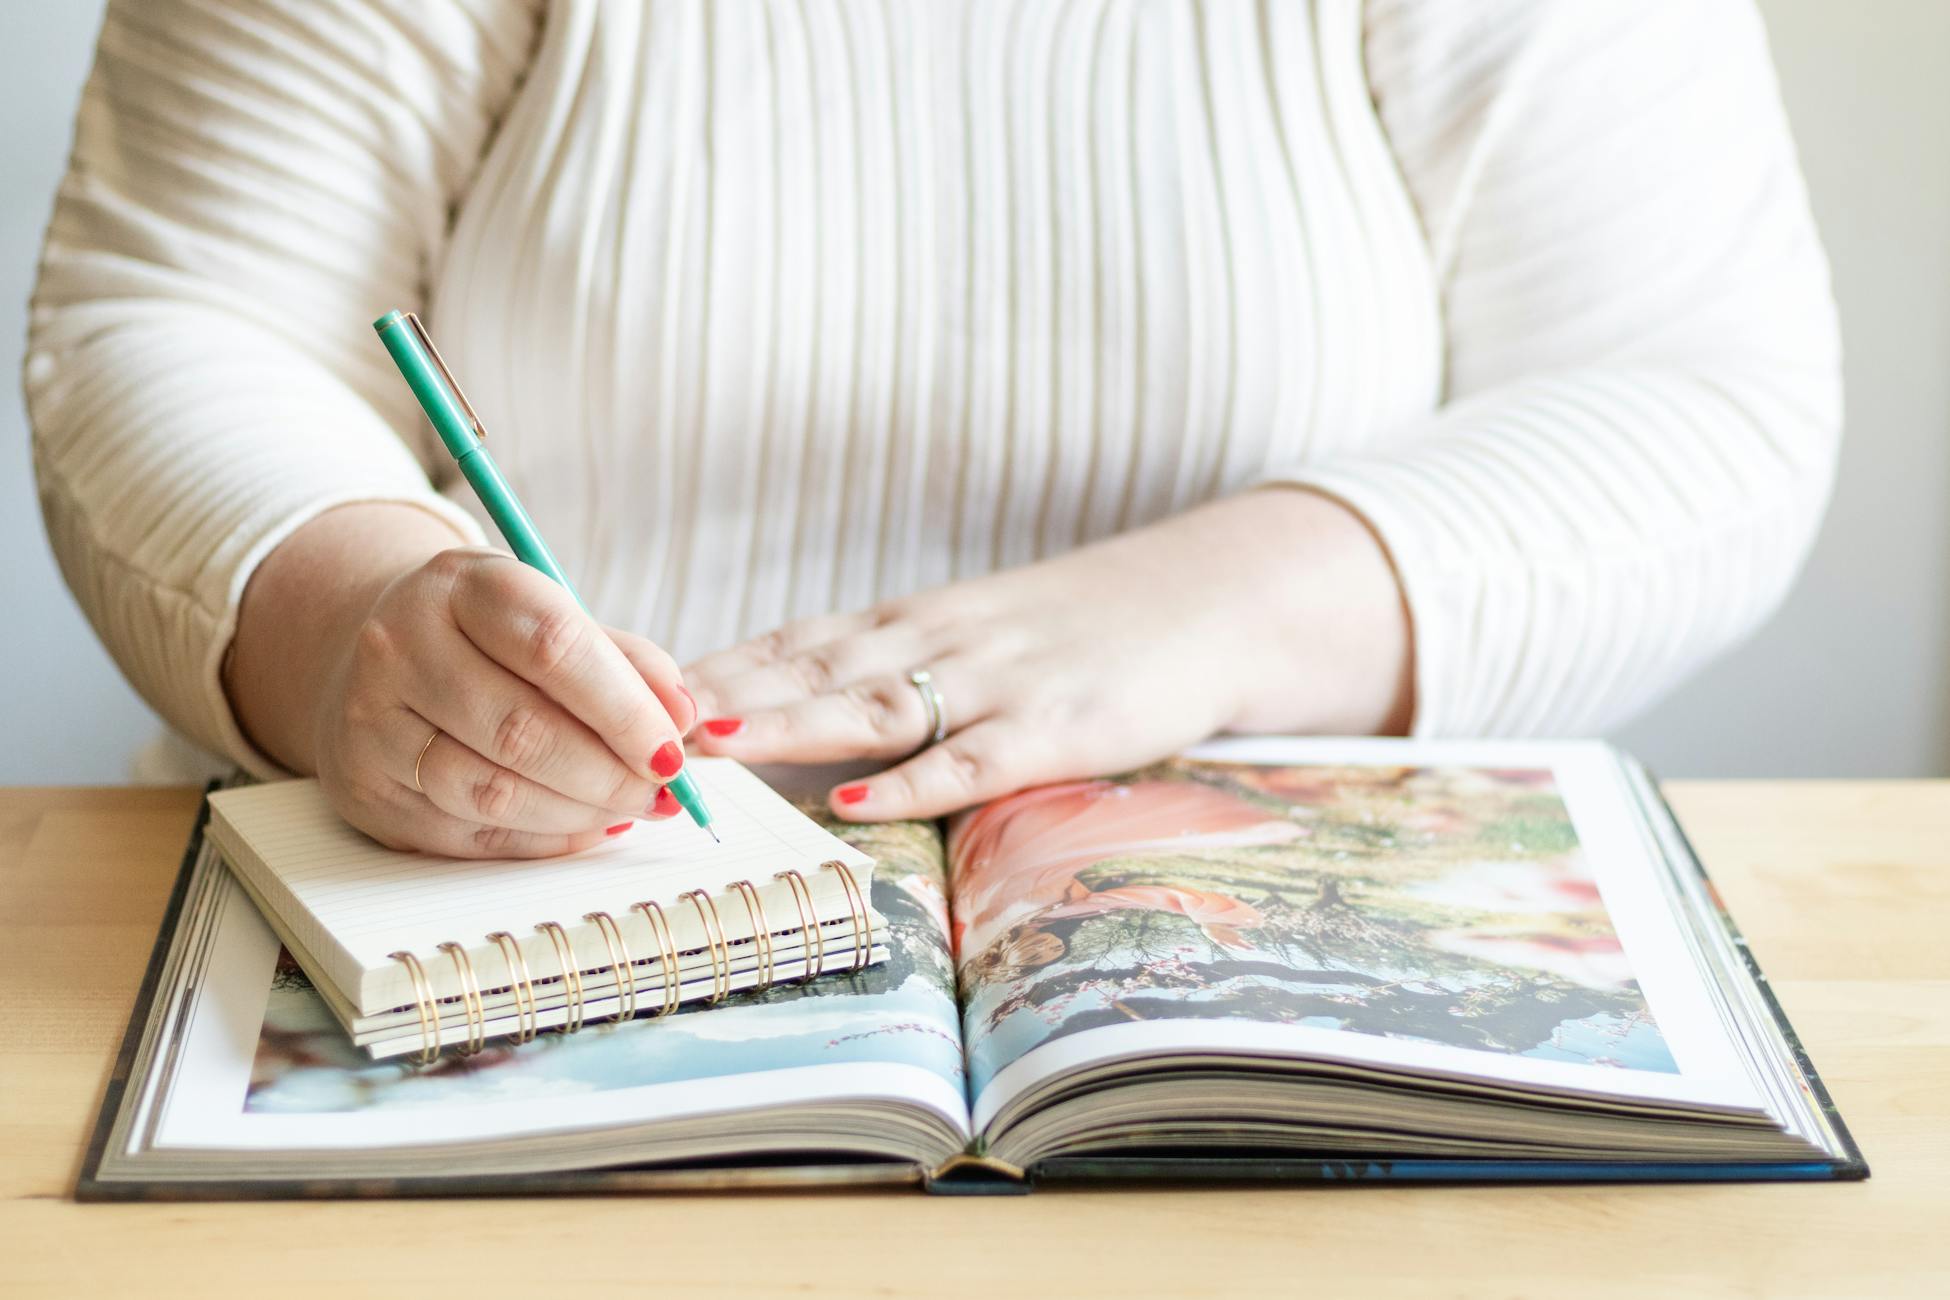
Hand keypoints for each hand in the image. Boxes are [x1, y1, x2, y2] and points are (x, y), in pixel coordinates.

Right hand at [227, 506, 696, 856]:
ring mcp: (373, 723)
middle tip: (661, 791)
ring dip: (579, 812)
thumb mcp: (553, 615)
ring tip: (625, 808)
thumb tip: (682, 719)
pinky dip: (541, 838)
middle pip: (522, 729)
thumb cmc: (489, 638)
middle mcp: (401, 648)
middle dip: (609, 773)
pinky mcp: (369, 791)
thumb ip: (625, 661)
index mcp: (459, 585)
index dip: (624, 708)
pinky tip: (579, 824)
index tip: (672, 746)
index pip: (553, 645)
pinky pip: (470, 833)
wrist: (380, 656)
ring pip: (493, 791)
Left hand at [684, 489, 1411, 819]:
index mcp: (903, 624)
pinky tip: (852, 799)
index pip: (784, 643)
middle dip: (712, 695)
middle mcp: (930, 643)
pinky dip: (909, 782)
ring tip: (706, 744)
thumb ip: (877, 667)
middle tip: (624, 718)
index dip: (702, 667)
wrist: (1199, 603)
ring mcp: (990, 684)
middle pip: (803, 669)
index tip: (617, 686)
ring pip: (868, 706)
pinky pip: (969, 761)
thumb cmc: (1067, 630)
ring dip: (782, 724)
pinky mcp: (1052, 727)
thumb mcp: (961, 634)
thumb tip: (772, 710)